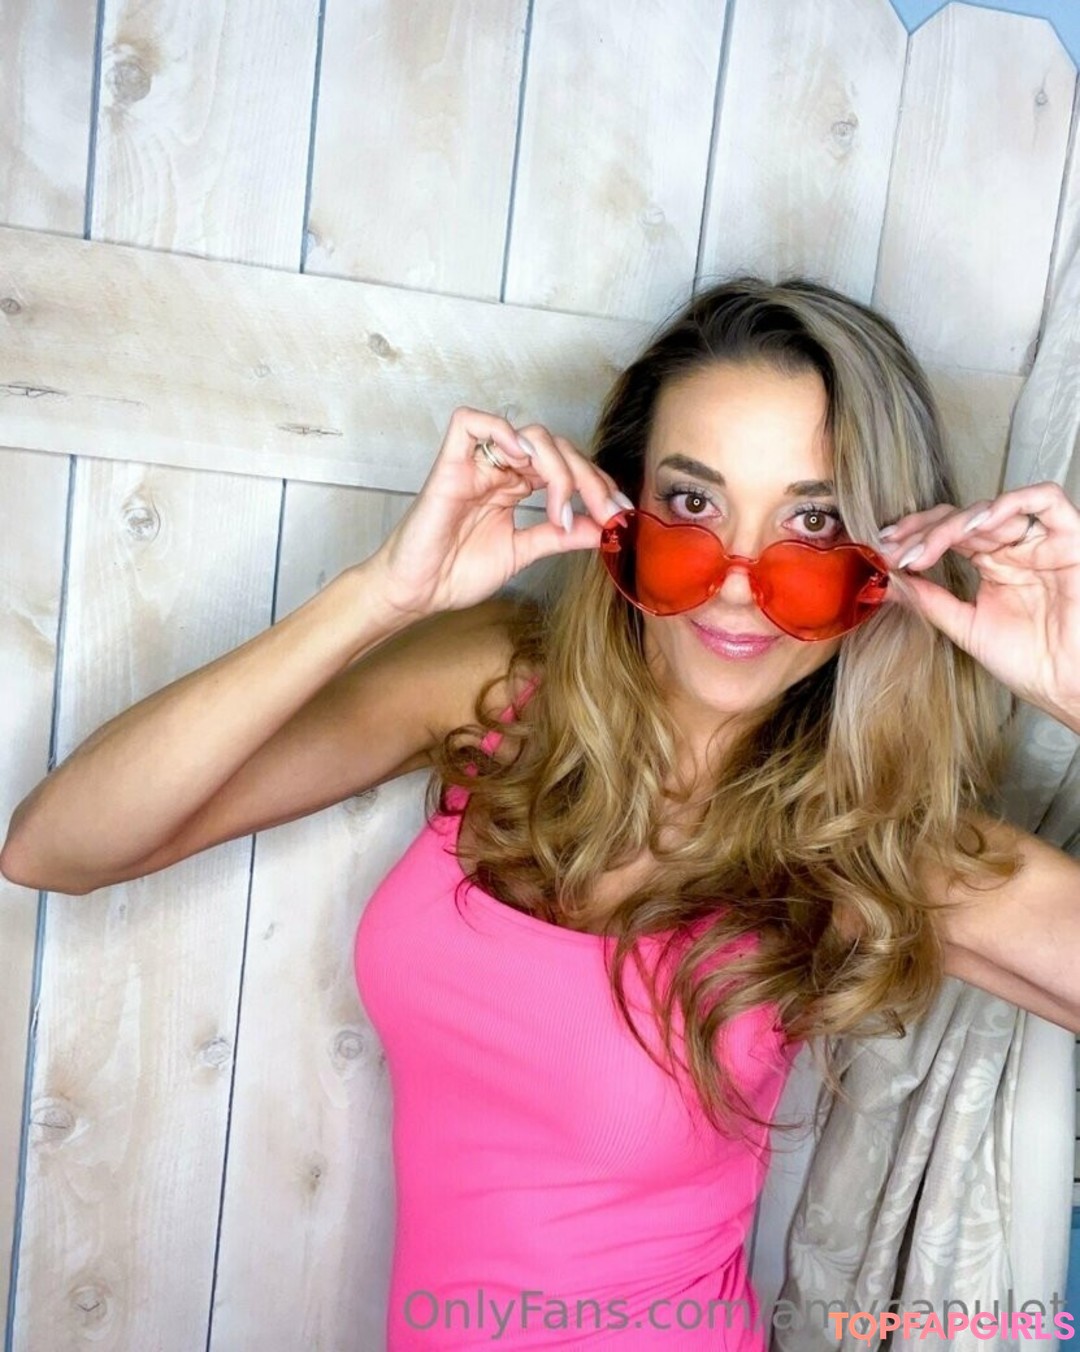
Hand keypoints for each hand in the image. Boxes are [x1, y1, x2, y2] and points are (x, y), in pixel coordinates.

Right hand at [372, 407, 630, 618]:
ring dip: (556, 466)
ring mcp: (475, 464)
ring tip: (561, 506)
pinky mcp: (449, 465)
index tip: (622, 514)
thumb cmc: (455, 572)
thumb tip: (602, 528)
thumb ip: (559, 537)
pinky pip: (471, 422)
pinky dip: (502, 433)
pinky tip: (522, 463)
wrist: (418, 592)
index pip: (567, 467)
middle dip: (588, 478)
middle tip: (607, 511)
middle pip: (556, 448)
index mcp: (516, 487)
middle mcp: (499, 469)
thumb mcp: (522, 552)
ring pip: (527, 434)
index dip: (598, 485)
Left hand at [877, 482, 1079, 726]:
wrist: (1067, 687)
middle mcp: (1016, 549)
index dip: (916, 535)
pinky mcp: (1071, 541)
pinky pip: (1048, 501)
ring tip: (925, 548)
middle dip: (923, 531)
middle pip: (964, 518)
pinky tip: (978, 525)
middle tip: (894, 550)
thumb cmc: (1030, 663)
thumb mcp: (967, 627)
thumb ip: (932, 601)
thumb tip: (890, 580)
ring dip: (953, 523)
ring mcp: (1041, 543)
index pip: (949, 533)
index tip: (884, 550)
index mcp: (993, 564)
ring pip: (993, 509)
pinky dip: (1010, 503)